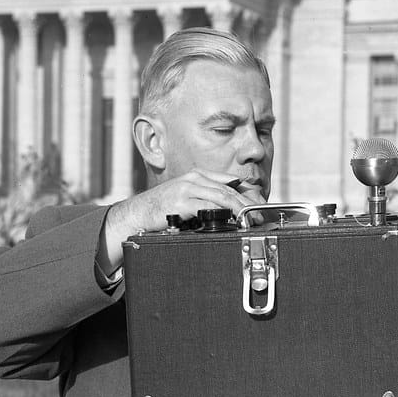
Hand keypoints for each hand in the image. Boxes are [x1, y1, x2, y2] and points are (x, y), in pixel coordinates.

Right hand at [97, 170, 265, 274]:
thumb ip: (205, 201)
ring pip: (223, 196)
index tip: (260, 206)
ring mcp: (187, 188)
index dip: (248, 194)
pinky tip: (232, 221)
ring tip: (251, 220)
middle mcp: (194, 178)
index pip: (229, 182)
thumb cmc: (161, 210)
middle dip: (248, 203)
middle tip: (260, 216)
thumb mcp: (186, 200)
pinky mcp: (182, 201)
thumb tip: (228, 211)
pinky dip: (224, 214)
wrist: (137, 214)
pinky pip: (208, 206)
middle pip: (230, 189)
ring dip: (240, 209)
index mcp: (197, 175)